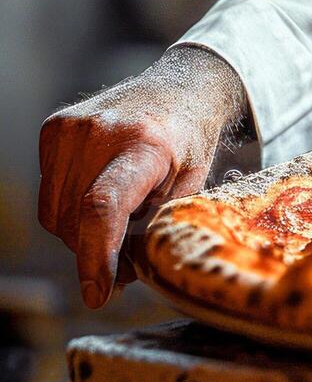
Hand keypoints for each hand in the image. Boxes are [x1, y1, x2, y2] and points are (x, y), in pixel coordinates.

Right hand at [37, 46, 249, 308]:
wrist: (181, 88)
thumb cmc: (191, 142)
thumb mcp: (192, 186)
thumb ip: (157, 228)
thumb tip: (121, 277)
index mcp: (147, 145)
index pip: (104, 208)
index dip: (96, 257)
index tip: (99, 293)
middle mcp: (102, 132)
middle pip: (77, 220)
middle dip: (97, 251)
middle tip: (126, 260)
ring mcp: (73, 128)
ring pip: (56, 213)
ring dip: (83, 232)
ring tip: (122, 217)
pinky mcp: (54, 128)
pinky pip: (49, 193)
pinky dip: (71, 207)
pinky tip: (103, 191)